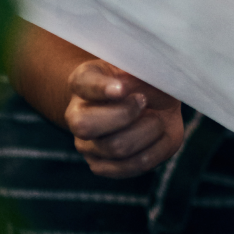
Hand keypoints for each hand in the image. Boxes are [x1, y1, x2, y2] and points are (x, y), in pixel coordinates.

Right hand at [64, 59, 184, 176]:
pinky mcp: (103, 166)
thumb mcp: (141, 67)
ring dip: (147, 131)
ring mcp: (87, 145)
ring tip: (155, 119)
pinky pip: (133, 165)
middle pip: (86, 125)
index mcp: (82, 83)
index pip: (83, 84)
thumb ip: (136, 70)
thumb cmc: (143, 82)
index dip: (101, 88)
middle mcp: (76, 116)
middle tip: (144, 101)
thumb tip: (130, 84)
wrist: (153, 104)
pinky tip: (157, 136)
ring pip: (117, 148)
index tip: (122, 89)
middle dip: (125, 114)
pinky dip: (155, 150)